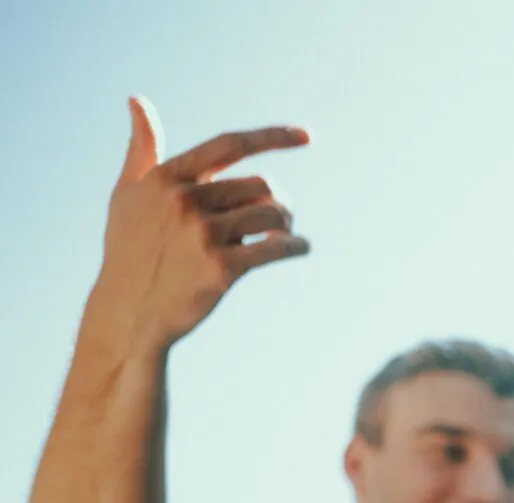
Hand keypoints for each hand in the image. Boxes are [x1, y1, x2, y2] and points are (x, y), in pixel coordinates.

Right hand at [85, 98, 309, 354]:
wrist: (130, 310)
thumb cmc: (130, 248)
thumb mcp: (128, 194)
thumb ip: (142, 150)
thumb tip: (137, 102)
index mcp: (166, 177)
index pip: (229, 145)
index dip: (272, 137)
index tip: (307, 136)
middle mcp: (185, 200)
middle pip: (260, 185)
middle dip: (274, 200)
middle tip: (275, 218)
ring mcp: (204, 234)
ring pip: (273, 212)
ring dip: (285, 223)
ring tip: (279, 233)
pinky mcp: (222, 267)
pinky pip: (278, 247)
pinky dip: (296, 245)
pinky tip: (299, 247)